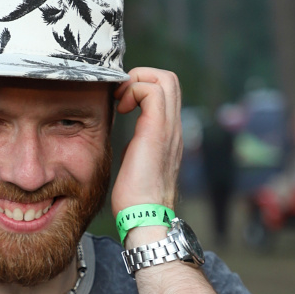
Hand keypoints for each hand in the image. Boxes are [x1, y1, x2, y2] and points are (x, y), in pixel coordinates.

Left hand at [111, 68, 182, 215]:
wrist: (145, 216)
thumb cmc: (136, 198)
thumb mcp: (138, 162)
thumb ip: (139, 144)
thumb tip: (130, 141)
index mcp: (168, 134)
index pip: (167, 92)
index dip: (143, 87)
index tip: (122, 104)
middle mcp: (173, 127)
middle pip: (169, 79)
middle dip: (141, 77)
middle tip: (121, 98)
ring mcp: (168, 128)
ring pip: (164, 79)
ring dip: (137, 82)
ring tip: (121, 103)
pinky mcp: (156, 131)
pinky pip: (151, 91)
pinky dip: (134, 91)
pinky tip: (122, 110)